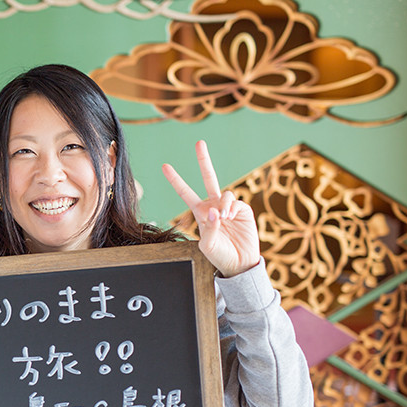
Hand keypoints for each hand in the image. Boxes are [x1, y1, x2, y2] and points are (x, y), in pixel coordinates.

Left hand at [162, 141, 259, 277]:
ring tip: (223, 219)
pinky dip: (231, 208)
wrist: (240, 263)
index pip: (185, 193)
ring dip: (222, 205)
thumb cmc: (219, 256)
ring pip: (223, 194)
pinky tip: (230, 218)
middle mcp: (213, 206)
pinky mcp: (242, 209)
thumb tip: (215, 212)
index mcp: (200, 213)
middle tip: (199, 143)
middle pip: (208, 177)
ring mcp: (228, 206)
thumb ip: (208, 228)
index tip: (165, 166)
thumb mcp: (207, 246)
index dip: (176, 180)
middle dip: (204, 160)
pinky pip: (234, 201)